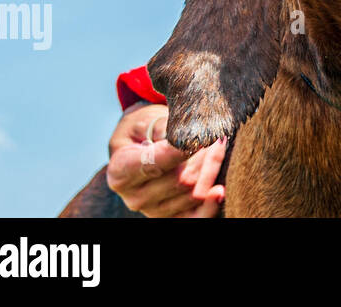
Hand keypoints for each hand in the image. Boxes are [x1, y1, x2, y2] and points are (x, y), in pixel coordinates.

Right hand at [106, 101, 225, 216]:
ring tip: (218, 147)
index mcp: (120, 172)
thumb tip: (188, 135)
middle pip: (182, 180)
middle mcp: (134, 197)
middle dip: (205, 155)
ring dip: (212, 169)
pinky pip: (195, 218)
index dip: (181, 150)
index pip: (155, 163)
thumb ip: (164, 127)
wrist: (142, 148)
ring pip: (193, 194)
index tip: (201, 137)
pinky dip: (210, 205)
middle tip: (217, 135)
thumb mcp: (146, 121)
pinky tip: (220, 190)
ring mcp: (153, 210)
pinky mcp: (171, 217)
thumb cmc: (145, 130)